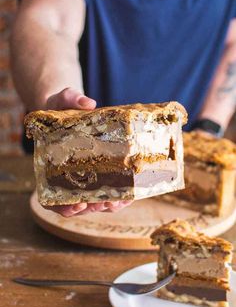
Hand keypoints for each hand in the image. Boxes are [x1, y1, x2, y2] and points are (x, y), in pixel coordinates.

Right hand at [44, 87, 132, 216]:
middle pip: (76, 204)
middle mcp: (66, 178)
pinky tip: (127, 195)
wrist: (67, 108)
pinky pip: (106, 191)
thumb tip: (88, 103)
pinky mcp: (97, 173)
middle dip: (92, 207)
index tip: (78, 205)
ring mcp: (82, 177)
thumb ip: (71, 99)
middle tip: (106, 203)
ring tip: (118, 202)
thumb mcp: (63, 99)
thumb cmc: (60, 106)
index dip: (63, 207)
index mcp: (50, 168)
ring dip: (106, 206)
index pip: (52, 198)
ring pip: (93, 202)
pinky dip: (115, 197)